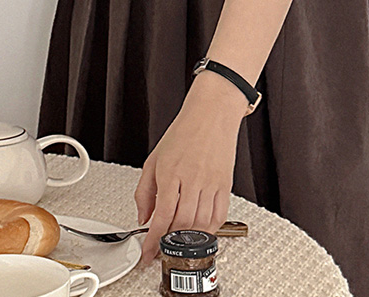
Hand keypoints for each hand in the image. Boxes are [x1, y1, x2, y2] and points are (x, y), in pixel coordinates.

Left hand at [133, 85, 244, 265]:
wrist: (212, 113)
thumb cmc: (184, 132)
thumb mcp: (154, 159)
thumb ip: (144, 191)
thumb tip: (143, 218)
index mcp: (170, 172)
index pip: (161, 216)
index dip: (153, 241)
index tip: (148, 255)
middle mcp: (191, 179)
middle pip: (181, 224)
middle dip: (170, 242)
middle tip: (162, 249)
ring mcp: (210, 183)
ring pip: (201, 224)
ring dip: (188, 239)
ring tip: (179, 242)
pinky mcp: (225, 185)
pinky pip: (219, 216)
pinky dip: (209, 230)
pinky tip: (200, 231)